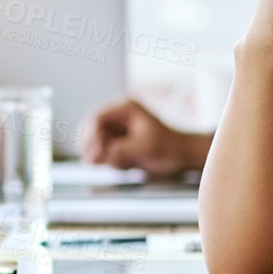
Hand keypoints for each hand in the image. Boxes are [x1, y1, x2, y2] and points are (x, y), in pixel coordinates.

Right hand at [80, 99, 207, 177]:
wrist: (182, 155)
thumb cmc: (168, 148)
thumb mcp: (144, 148)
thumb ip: (120, 150)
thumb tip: (97, 157)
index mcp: (125, 108)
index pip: (97, 118)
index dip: (90, 136)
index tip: (92, 154)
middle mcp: (119, 115)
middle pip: (91, 129)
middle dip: (91, 146)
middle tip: (92, 163)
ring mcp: (118, 128)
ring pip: (96, 142)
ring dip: (101, 155)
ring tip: (121, 164)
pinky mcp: (119, 141)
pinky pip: (104, 151)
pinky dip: (109, 160)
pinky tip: (126, 165)